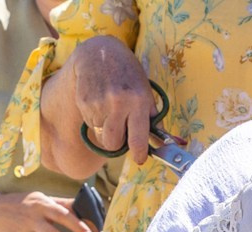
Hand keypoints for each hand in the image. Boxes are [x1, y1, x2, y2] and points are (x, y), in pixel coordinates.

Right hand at [69, 34, 157, 163]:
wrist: (99, 53)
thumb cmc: (128, 74)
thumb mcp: (145, 91)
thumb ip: (152, 118)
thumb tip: (167, 144)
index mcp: (138, 101)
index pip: (138, 140)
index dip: (139, 154)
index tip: (139, 159)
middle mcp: (118, 103)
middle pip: (114, 145)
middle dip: (118, 142)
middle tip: (121, 128)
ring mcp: (99, 103)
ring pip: (102, 136)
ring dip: (106, 130)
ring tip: (110, 109)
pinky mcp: (84, 103)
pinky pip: (91, 124)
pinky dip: (96, 119)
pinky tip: (99, 101)